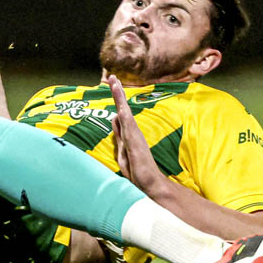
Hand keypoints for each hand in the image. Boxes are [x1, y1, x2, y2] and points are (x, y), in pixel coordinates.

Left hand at [108, 75, 167, 196]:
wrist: (150, 185)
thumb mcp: (122, 149)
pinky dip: (124, 115)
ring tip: (114, 83)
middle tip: (112, 77)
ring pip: (124, 113)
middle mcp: (132, 132)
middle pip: (123, 109)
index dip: (117, 99)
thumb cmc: (138, 170)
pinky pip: (128, 126)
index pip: (121, 113)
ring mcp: (134, 136)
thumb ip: (118, 134)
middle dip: (117, 93)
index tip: (113, 84)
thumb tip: (114, 117)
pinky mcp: (135, 143)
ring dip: (119, 98)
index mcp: (128, 133)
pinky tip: (120, 107)